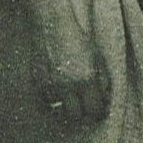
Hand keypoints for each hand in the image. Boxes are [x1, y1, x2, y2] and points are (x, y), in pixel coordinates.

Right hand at [14, 0, 110, 124]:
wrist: (52, 25)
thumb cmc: (78, 38)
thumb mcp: (97, 57)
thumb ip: (102, 78)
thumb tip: (105, 96)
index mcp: (87, 78)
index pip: (95, 108)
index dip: (99, 113)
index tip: (100, 114)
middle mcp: (69, 85)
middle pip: (77, 116)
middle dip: (84, 117)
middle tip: (87, 114)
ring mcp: (51, 85)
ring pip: (60, 112)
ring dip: (67, 111)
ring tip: (73, 106)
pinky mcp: (38, 83)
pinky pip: (46, 102)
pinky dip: (53, 103)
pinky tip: (59, 97)